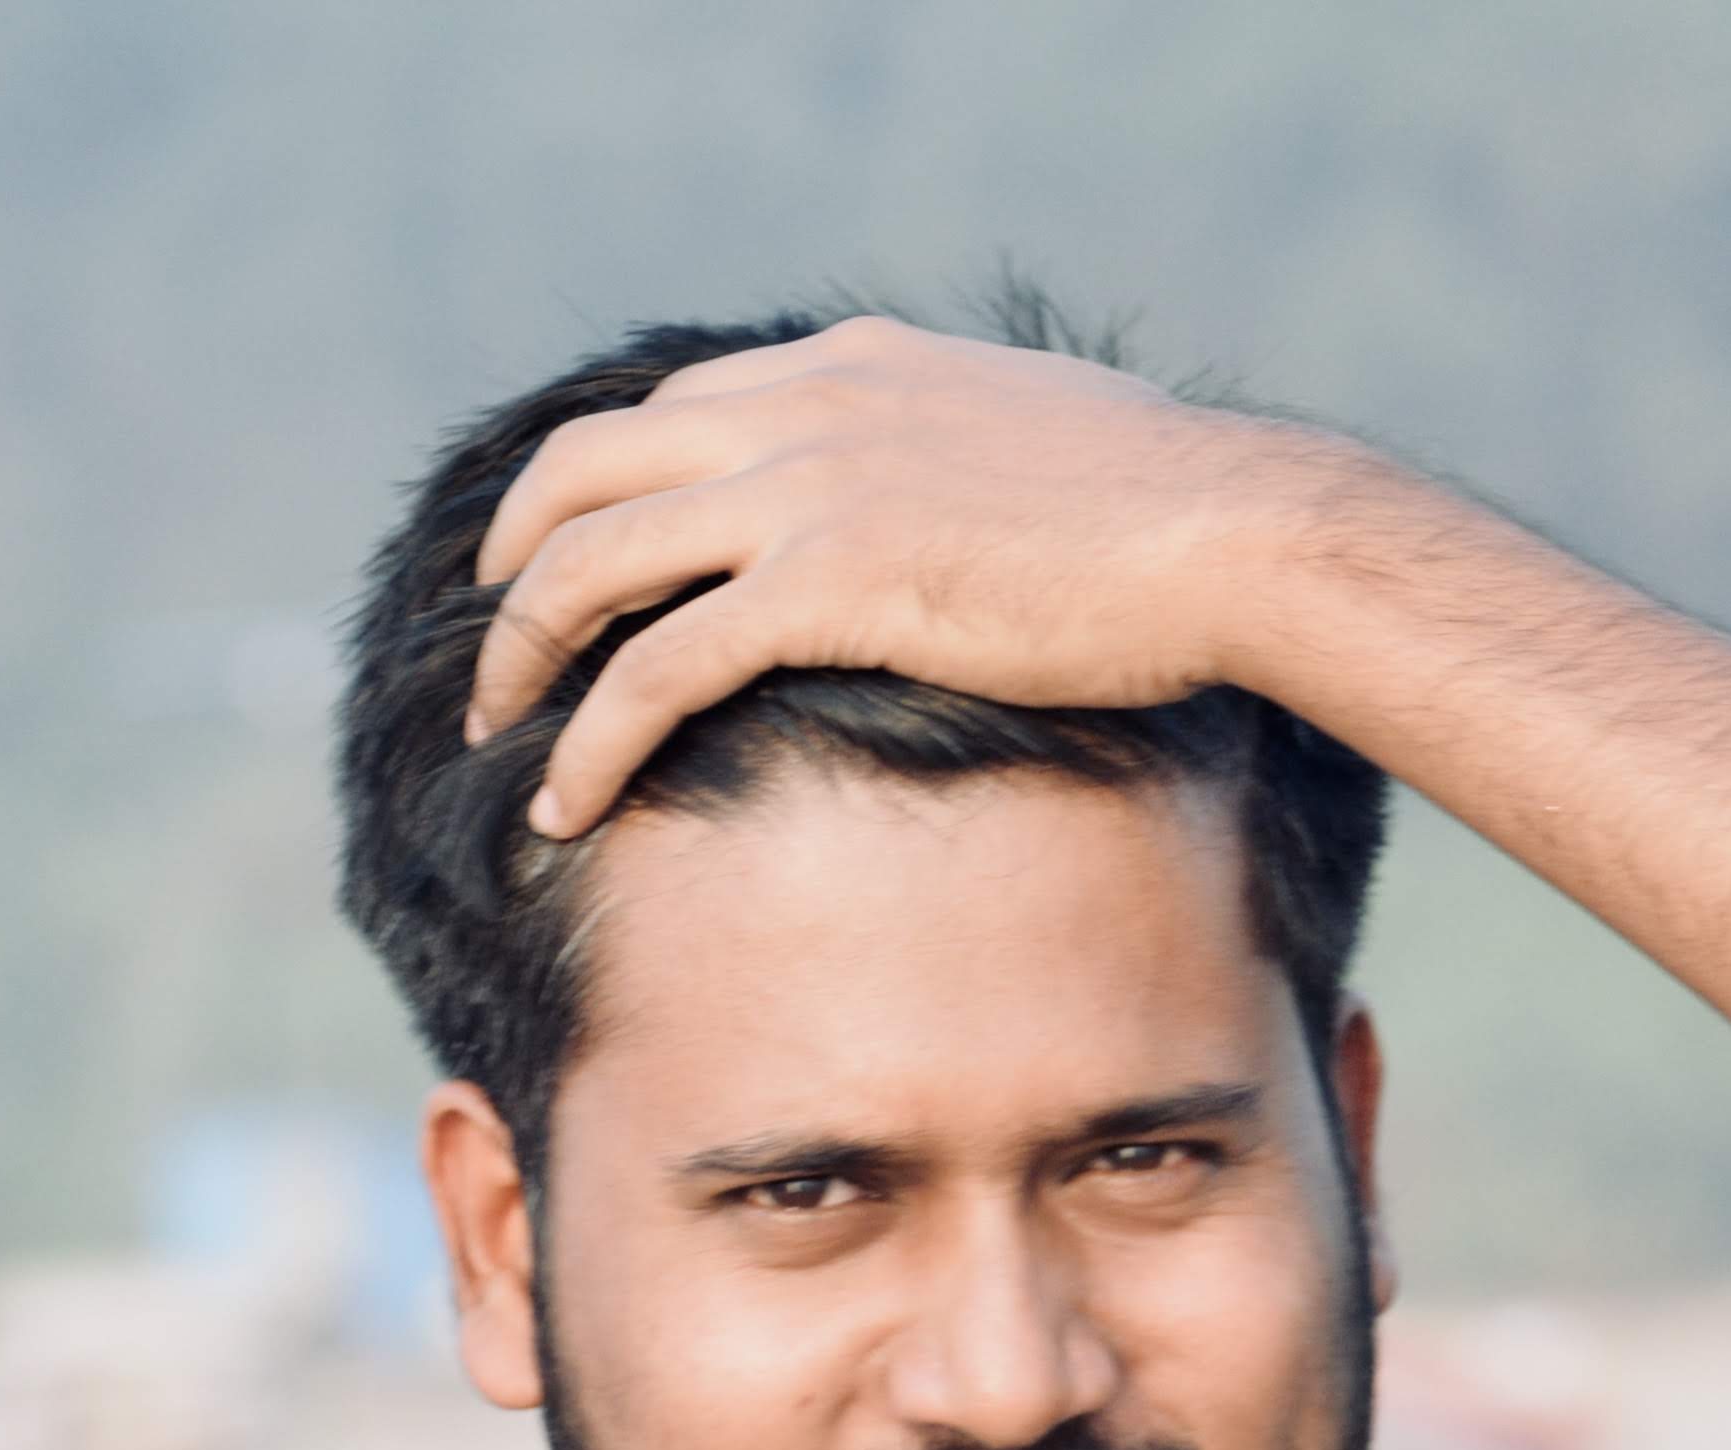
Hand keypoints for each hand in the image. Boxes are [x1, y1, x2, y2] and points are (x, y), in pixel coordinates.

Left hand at [463, 317, 1332, 836]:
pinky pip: (656, 665)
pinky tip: (568, 803)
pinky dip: (591, 737)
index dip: (600, 489)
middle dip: (515, 560)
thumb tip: (974, 501)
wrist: (1236, 533)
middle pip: (589, 466)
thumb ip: (967, 452)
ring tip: (495, 735)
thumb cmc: (1181, 511)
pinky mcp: (826, 584)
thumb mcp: (1046, 438)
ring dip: (523, 654)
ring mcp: (809, 489)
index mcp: (855, 367)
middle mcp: (807, 407)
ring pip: (593, 560)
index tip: (574, 564)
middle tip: (494, 649)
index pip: (675, 410)